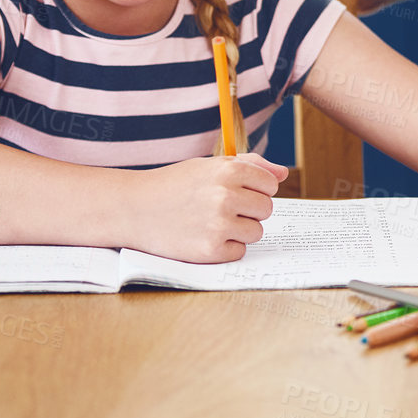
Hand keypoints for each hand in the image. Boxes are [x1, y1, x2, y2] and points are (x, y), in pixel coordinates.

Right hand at [134, 153, 287, 262]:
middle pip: (266, 209)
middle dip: (248, 210)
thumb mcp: (209, 166)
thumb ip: (250, 166)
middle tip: (220, 209)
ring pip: (256, 232)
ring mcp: (219, 224)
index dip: (255, 189)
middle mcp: (226, 196)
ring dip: (239, 231)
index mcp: (229, 170)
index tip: (235, 191)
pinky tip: (203, 237)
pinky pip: (239, 251)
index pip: (270, 184)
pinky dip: (225, 248)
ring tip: (211, 223)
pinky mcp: (210, 250)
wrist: (134, 208)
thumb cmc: (175, 185)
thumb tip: (282, 174)